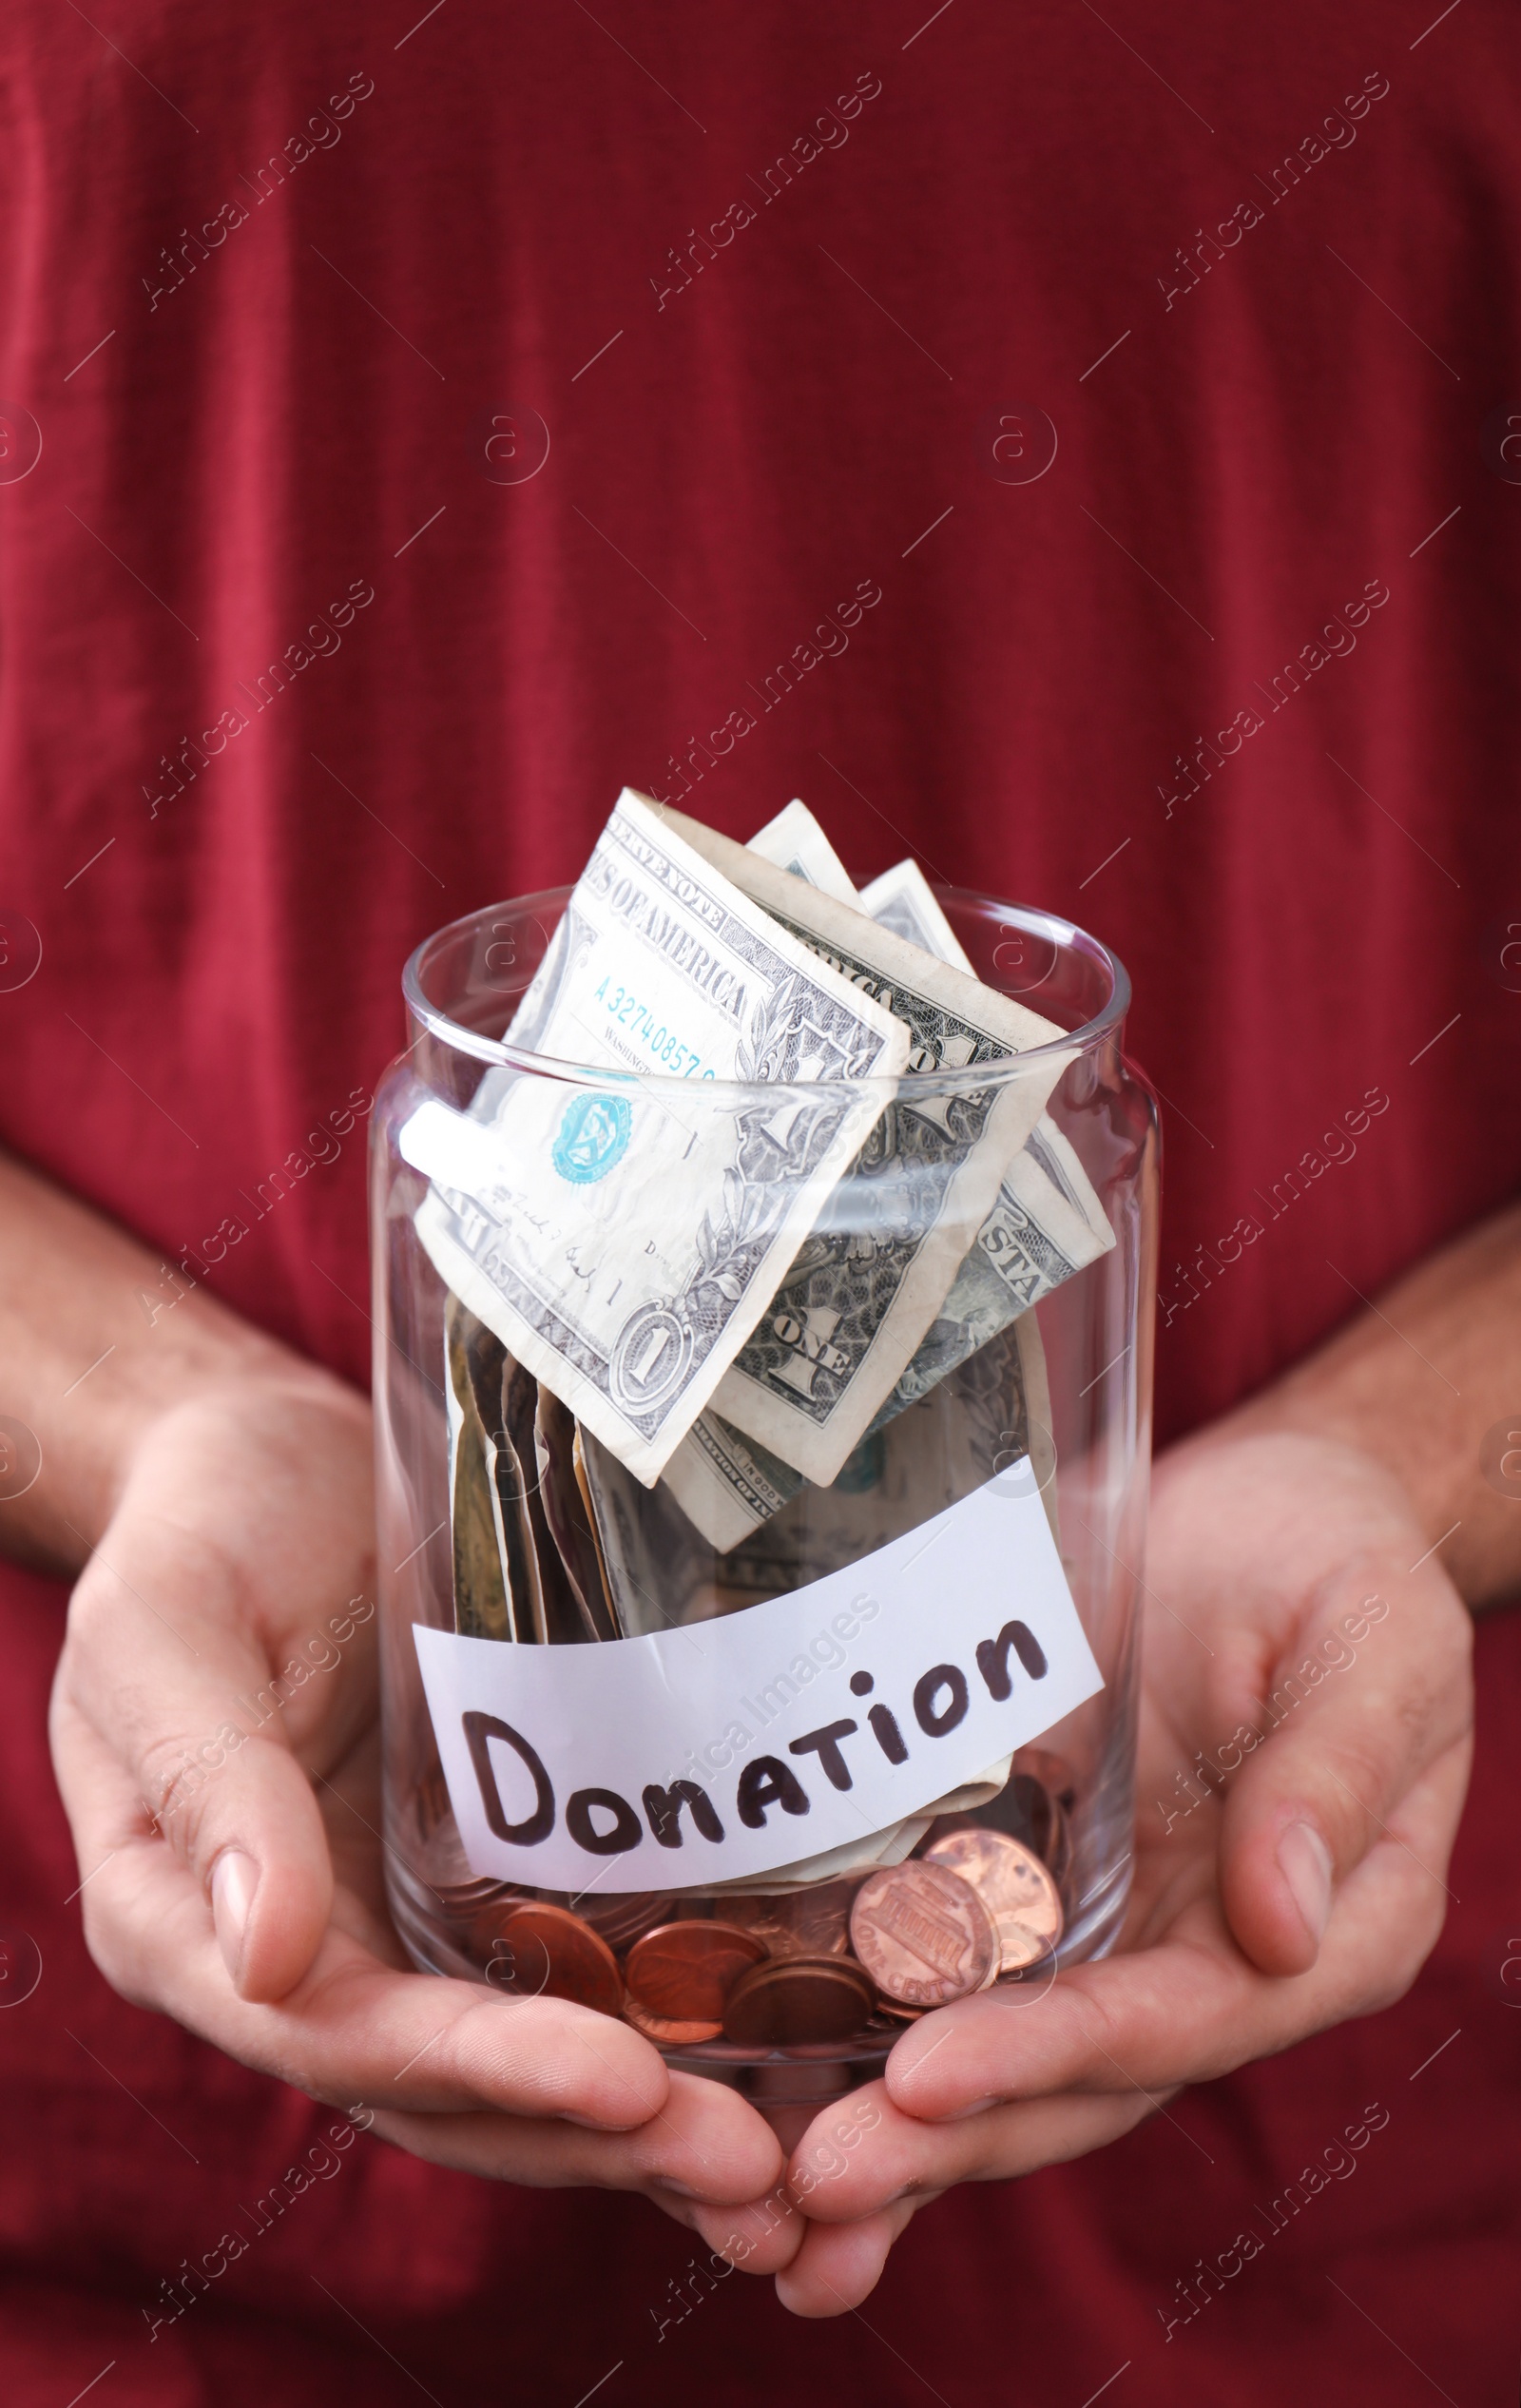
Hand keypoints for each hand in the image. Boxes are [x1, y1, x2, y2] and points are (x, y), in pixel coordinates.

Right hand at [49, 1377, 781, 2214]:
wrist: (265, 1465)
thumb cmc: (202, 1530)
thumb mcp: (167, 1627)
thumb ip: (211, 1782)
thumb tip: (268, 1960)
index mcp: (187, 1922)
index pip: (341, 2035)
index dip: (482, 2072)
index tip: (625, 2084)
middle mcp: (297, 1959)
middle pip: (446, 2090)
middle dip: (595, 2135)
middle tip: (750, 2167)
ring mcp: (393, 1927)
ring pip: (514, 2067)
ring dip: (640, 2128)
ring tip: (779, 2162)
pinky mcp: (475, 1881)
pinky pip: (562, 1981)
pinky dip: (653, 2037)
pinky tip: (768, 2069)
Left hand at [700, 1430, 1473, 2314]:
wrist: (1272, 1504)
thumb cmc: (1338, 1561)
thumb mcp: (1373, 1642)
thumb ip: (1336, 1771)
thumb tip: (1283, 1921)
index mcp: (1330, 1930)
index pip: (1183, 2019)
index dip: (1054, 2056)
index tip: (929, 2080)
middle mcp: (1220, 1957)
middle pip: (1079, 2075)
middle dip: (949, 2136)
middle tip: (817, 2181)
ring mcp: (1123, 1927)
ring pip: (1007, 2048)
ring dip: (900, 2125)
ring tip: (780, 2186)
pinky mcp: (1040, 1875)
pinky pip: (957, 1965)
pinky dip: (875, 2030)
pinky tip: (775, 2082)